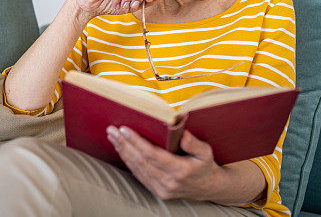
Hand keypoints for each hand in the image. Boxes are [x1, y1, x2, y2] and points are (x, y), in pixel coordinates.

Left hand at [106, 125, 226, 200]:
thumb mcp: (206, 152)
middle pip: (140, 161)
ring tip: (113, 137)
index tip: (124, 129)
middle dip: (124, 144)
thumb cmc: (205, 165)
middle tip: (112, 130)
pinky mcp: (157, 192)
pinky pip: (139, 175)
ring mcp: (162, 189)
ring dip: (123, 151)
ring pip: (137, 168)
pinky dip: (128, 161)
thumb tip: (182, 134)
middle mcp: (169, 182)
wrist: (208, 188)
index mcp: (180, 170)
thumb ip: (194, 143)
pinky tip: (122, 150)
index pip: (152, 154)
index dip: (136, 142)